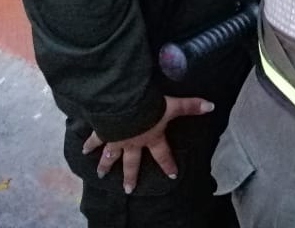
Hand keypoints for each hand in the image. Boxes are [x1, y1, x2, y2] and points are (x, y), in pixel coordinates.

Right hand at [81, 96, 213, 193]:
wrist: (123, 105)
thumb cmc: (150, 106)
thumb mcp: (173, 105)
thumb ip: (192, 106)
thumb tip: (212, 106)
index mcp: (151, 138)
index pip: (163, 154)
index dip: (168, 164)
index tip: (172, 175)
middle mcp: (133, 143)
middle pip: (132, 163)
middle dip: (130, 176)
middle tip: (128, 189)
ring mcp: (116, 139)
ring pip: (110, 156)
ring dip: (106, 166)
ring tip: (100, 175)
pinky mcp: (102, 132)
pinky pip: (94, 140)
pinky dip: (88, 145)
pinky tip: (83, 151)